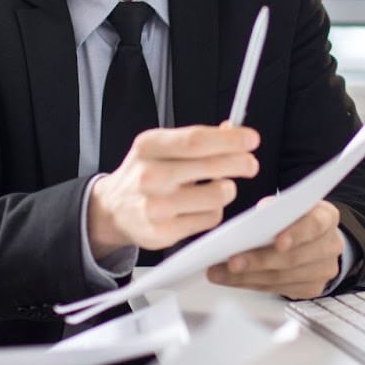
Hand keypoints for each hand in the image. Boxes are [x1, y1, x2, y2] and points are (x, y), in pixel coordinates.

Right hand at [87, 124, 258, 256]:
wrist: (113, 209)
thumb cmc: (143, 173)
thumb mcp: (160, 147)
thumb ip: (195, 139)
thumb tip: (233, 131)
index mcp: (149, 146)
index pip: (197, 140)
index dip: (230, 140)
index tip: (251, 139)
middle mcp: (150, 176)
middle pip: (212, 167)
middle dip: (241, 163)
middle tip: (250, 164)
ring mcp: (156, 207)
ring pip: (217, 195)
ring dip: (227, 189)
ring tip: (220, 186)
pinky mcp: (164, 232)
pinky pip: (210, 218)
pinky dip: (214, 210)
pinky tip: (202, 206)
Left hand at [207, 199, 344, 299]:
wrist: (315, 240)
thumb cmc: (296, 218)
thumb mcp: (289, 205)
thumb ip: (275, 207)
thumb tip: (261, 212)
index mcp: (326, 218)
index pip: (314, 225)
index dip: (296, 234)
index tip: (278, 241)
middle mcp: (330, 245)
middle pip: (293, 258)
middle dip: (259, 261)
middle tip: (232, 262)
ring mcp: (323, 270)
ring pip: (283, 278)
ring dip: (248, 277)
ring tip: (221, 273)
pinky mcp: (311, 288)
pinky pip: (278, 289)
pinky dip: (252, 284)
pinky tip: (232, 280)